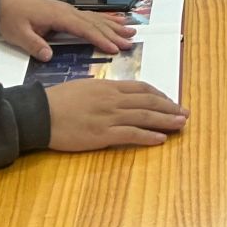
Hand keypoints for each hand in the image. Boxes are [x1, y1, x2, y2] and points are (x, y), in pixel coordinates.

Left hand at [0, 0, 134, 59]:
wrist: (4, 2)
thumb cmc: (11, 17)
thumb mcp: (18, 34)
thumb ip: (34, 45)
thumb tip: (48, 56)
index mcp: (58, 16)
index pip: (84, 29)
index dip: (100, 39)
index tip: (114, 48)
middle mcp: (68, 11)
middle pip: (95, 23)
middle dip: (114, 33)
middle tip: (130, 42)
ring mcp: (69, 10)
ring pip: (96, 18)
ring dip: (114, 25)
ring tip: (131, 31)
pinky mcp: (67, 12)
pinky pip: (90, 15)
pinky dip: (105, 18)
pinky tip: (116, 20)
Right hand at [46, 79, 188, 150]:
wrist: (41, 113)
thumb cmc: (58, 100)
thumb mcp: (84, 88)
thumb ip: (103, 92)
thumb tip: (115, 96)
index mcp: (109, 87)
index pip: (142, 89)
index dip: (159, 95)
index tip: (170, 101)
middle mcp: (113, 100)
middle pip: (148, 102)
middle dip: (169, 107)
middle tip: (185, 113)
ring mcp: (109, 117)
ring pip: (145, 117)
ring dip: (166, 120)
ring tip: (181, 124)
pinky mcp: (103, 135)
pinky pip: (131, 134)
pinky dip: (148, 136)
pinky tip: (161, 139)